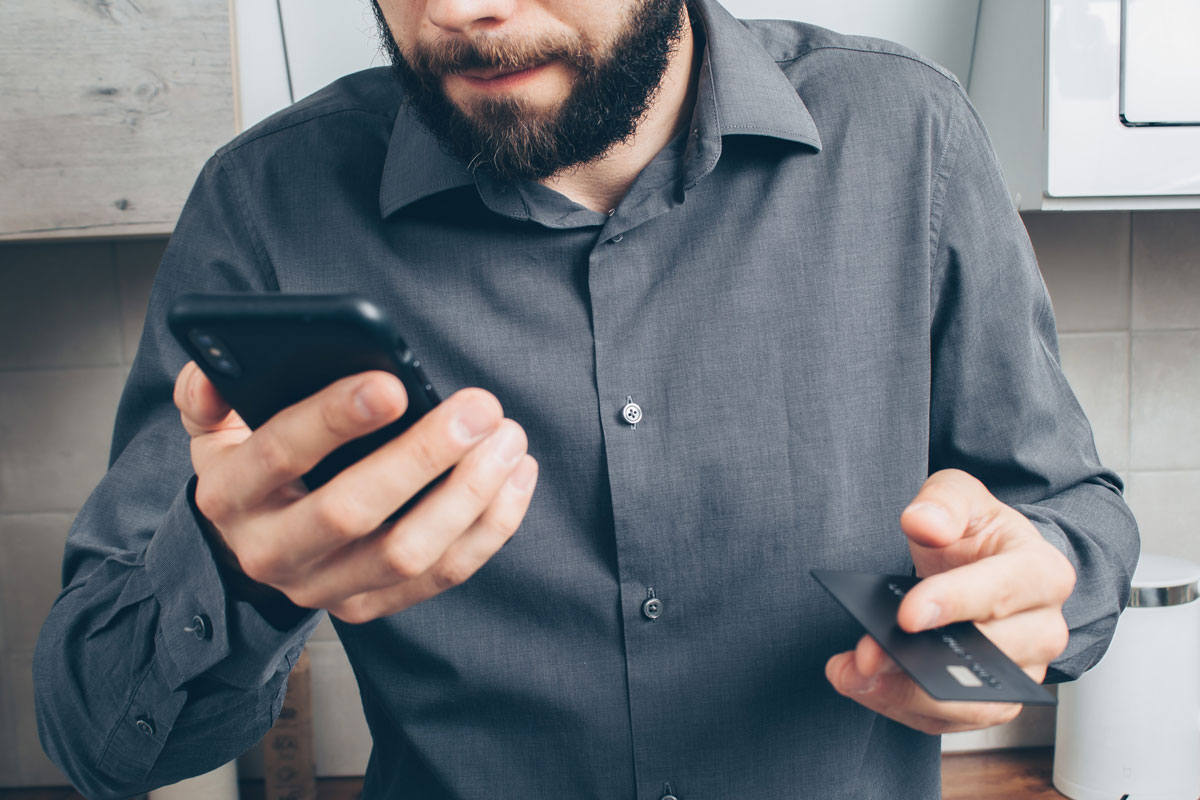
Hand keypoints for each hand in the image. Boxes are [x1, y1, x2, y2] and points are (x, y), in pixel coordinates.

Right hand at [173, 362, 537, 622]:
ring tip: (508, 439)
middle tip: (479, 410)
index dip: (334, 418)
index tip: (393, 384)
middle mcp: (272, 551)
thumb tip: (214, 367)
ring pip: (408, 552)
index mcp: (231, 494)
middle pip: (353, 511)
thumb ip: (209, 392)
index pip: (279, 453)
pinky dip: (489, 528)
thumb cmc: (250, 469)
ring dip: (469, 494)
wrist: (248, 549)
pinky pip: (442, 575)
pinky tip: (517, 477)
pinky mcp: (369, 607)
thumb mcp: (213, 428)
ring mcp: (323, 589)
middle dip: (424, 456)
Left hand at [824, 469, 1075, 733]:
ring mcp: (1023, 671)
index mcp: (1042, 572)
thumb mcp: (959, 496)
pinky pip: (951, 720)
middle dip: (920, 660)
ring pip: (973, 703)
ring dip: (906, 695)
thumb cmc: (976, 532)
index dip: (954, 604)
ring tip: (852, 676)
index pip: (1001, 592)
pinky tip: (862, 686)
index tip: (905, 615)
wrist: (989, 564)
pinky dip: (902, 707)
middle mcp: (1043, 629)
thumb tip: (923, 523)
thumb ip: (942, 503)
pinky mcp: (995, 700)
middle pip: (989, 656)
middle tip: (865, 653)